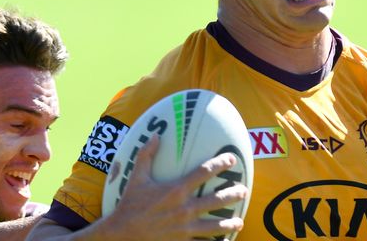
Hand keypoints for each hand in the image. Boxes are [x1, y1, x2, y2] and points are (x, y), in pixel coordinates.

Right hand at [97, 135, 247, 240]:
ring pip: (214, 226)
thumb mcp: (137, 177)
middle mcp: (185, 208)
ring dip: (229, 224)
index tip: (231, 159)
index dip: (220, 164)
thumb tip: (155, 135)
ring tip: (239, 222)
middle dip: (232, 194)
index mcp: (176, 190)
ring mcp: (185, 228)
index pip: (203, 172)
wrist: (122, 234)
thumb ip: (146, 155)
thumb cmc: (130, 204)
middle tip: (244, 191)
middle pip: (216, 199)